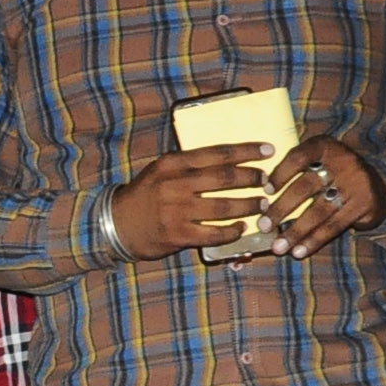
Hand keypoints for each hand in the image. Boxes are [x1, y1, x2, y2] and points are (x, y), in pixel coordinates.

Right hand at [111, 144, 271, 259]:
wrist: (115, 224)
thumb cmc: (146, 195)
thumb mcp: (162, 170)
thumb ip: (190, 164)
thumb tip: (231, 159)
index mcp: (172, 163)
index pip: (217, 153)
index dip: (247, 150)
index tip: (269, 149)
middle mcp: (175, 185)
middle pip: (225, 178)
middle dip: (253, 178)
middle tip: (267, 180)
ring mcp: (176, 211)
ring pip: (224, 207)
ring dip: (248, 206)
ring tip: (261, 204)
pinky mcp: (177, 235)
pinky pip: (214, 234)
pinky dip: (232, 231)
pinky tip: (241, 228)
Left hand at [264, 135, 385, 258]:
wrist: (377, 183)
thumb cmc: (332, 173)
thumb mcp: (317, 160)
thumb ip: (293, 168)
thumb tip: (259, 193)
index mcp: (325, 146)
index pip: (299, 157)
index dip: (281, 173)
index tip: (265, 191)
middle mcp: (342, 162)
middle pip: (306, 187)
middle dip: (281, 208)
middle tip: (263, 226)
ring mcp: (356, 184)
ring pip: (319, 211)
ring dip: (296, 231)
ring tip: (278, 247)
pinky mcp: (364, 205)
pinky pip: (334, 226)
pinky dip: (314, 240)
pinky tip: (298, 251)